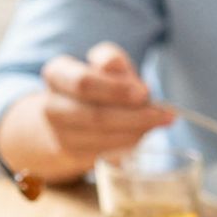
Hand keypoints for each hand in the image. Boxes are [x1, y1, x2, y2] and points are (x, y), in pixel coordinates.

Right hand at [26, 42, 177, 172]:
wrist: (71, 116)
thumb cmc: (96, 85)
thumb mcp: (105, 64)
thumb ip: (114, 61)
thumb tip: (131, 81)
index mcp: (57, 74)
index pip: (84, 83)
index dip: (116, 90)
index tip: (145, 93)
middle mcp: (51, 106)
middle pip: (95, 116)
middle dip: (134, 116)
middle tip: (164, 114)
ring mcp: (60, 134)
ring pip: (103, 138)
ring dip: (136, 131)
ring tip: (158, 121)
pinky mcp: (73, 155)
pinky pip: (106, 153)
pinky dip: (129, 144)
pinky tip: (143, 133)